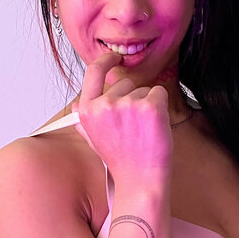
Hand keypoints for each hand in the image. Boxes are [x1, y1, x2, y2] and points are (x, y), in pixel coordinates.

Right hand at [73, 51, 172, 179]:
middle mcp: (105, 104)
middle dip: (132, 98)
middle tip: (133, 127)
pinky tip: (155, 127)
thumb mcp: (93, 140)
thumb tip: (76, 105)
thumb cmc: (121, 161)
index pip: (93, 72)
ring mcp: (128, 103)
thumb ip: (84, 120)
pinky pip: (159, 93)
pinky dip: (161, 107)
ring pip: (144, 89)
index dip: (106, 60)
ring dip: (147, 105)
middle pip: (125, 83)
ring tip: (143, 131)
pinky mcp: (151, 106)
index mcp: (88, 111)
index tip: (115, 57)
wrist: (141, 180)